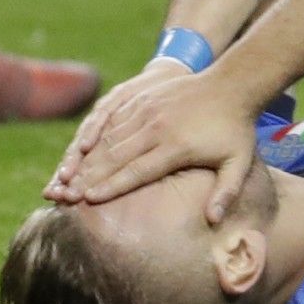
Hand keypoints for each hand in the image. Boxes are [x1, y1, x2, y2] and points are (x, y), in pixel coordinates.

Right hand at [44, 66, 263, 220]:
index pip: (137, 171)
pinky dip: (96, 134)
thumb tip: (214, 221)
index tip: (88, 200)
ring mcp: (148, 109)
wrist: (232, 82)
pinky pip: (114, 118)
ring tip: (66, 176)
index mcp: (176, 146)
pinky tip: (81, 148)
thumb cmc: (236, 129)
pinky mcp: (143, 97)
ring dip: (87, 158)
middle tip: (65, 194)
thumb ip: (226, 192)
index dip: (111, 186)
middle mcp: (157, 126)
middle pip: (115, 156)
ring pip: (110, 137)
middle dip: (88, 177)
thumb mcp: (238, 163)